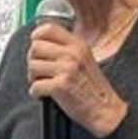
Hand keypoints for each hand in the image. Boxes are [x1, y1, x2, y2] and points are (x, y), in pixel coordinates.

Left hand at [27, 23, 127, 137]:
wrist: (105, 109)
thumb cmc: (92, 87)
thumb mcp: (84, 58)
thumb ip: (66, 49)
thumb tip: (40, 43)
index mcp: (77, 45)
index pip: (48, 29)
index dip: (37, 37)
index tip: (37, 47)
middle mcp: (72, 54)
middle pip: (35, 48)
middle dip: (33, 61)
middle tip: (40, 72)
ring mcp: (66, 69)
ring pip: (32, 66)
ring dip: (33, 78)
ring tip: (44, 83)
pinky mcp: (61, 86)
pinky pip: (35, 86)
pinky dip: (36, 93)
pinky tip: (45, 95)